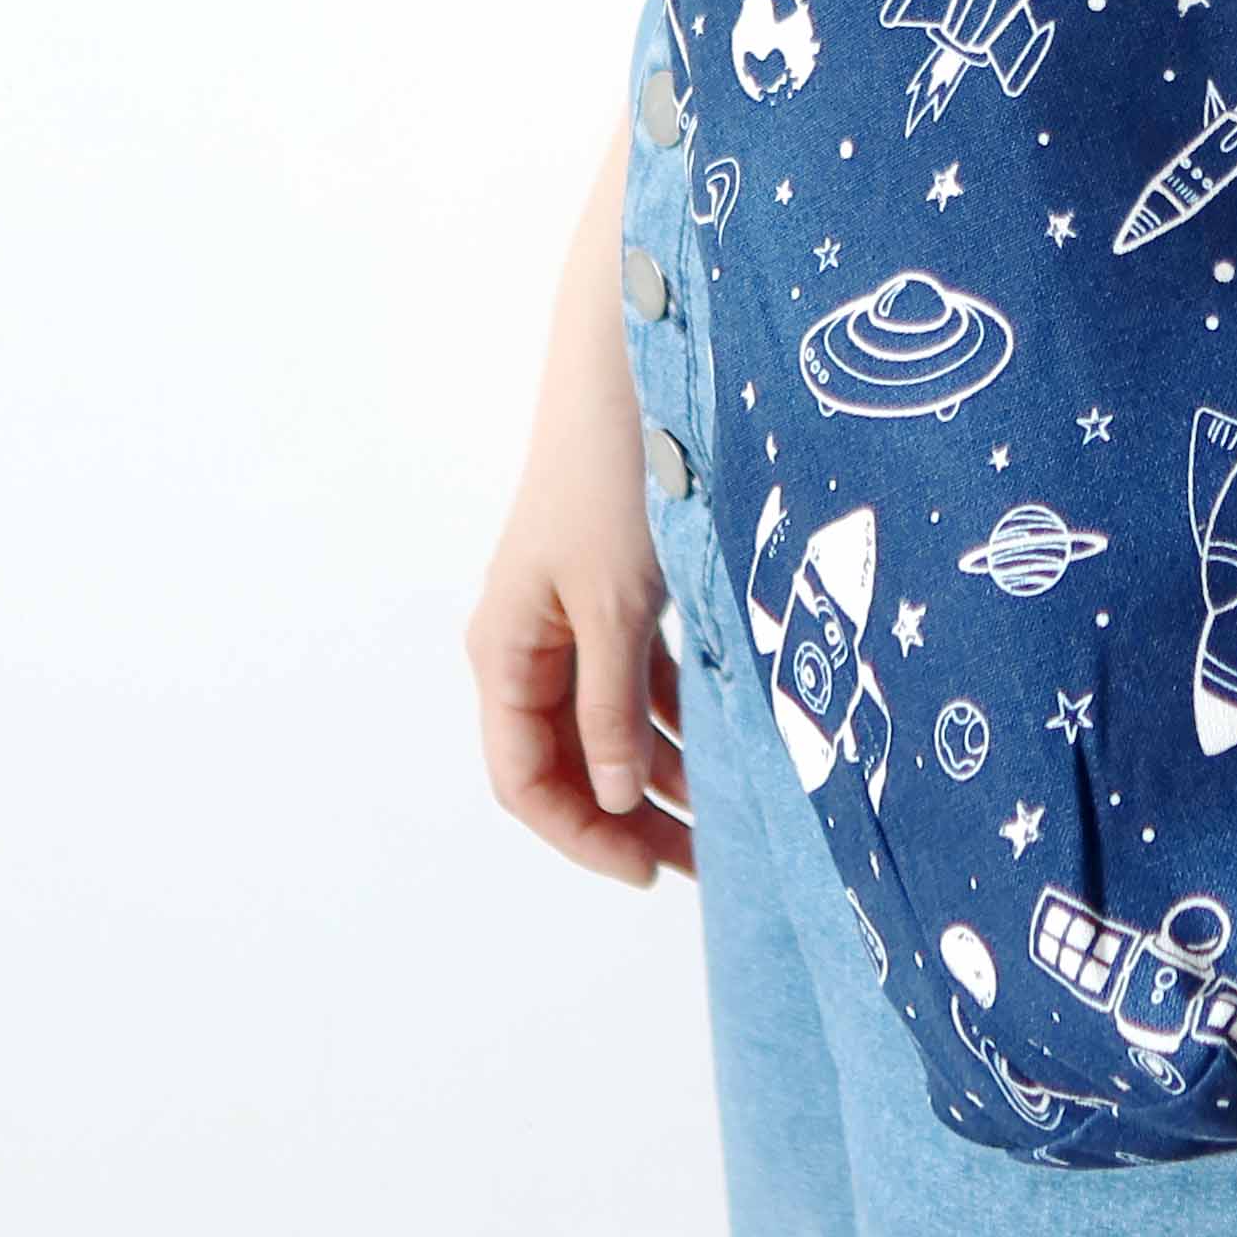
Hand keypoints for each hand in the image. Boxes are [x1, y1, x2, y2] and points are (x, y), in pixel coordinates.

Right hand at [467, 118, 697, 885]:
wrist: (632, 364)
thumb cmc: (610, 476)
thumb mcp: (615, 603)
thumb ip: (610, 706)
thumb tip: (609, 797)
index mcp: (504, 648)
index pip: (524, 779)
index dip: (581, 836)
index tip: (651, 873)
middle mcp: (531, 640)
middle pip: (569, 762)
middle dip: (630, 818)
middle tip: (707, 866)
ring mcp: (576, 615)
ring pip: (613, 724)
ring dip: (662, 773)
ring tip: (731, 817)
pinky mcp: (621, 589)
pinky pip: (644, 677)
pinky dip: (681, 715)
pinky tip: (731, 743)